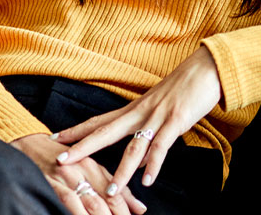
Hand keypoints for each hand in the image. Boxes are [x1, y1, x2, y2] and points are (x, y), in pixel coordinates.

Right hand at [11, 133, 146, 214]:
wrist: (26, 144)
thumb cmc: (58, 159)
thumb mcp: (87, 170)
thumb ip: (113, 187)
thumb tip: (141, 209)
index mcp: (93, 164)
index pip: (116, 189)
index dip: (126, 207)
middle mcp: (83, 168)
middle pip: (108, 196)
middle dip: (118, 214)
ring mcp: (68, 175)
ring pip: (92, 200)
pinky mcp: (52, 181)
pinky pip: (69, 200)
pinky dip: (79, 213)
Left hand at [54, 47, 221, 194]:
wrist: (206, 69)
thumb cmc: (184, 89)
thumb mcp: (160, 114)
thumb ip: (146, 140)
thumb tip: (138, 167)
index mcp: (134, 109)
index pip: (99, 121)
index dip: (77, 130)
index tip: (55, 138)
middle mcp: (140, 112)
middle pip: (105, 132)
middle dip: (82, 147)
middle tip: (61, 161)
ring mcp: (157, 116)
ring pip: (133, 146)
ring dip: (121, 171)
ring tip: (110, 192)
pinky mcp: (176, 120)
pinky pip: (162, 146)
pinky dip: (154, 165)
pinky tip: (147, 180)